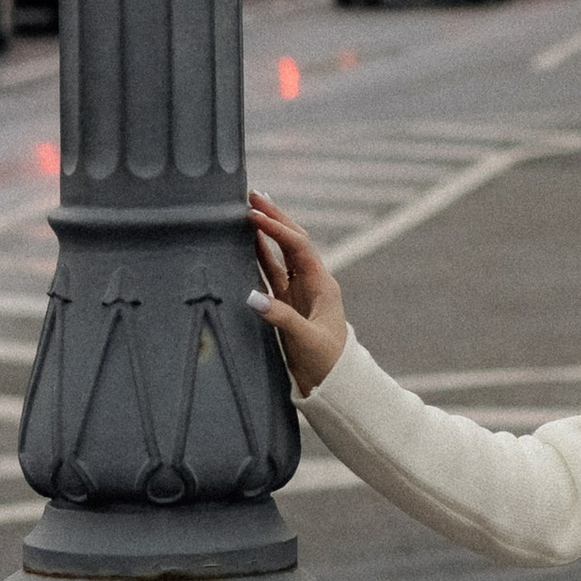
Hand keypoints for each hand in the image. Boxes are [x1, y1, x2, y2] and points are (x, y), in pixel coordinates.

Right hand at [247, 191, 347, 395]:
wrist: (334, 384)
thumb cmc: (328, 363)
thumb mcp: (307, 340)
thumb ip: (281, 318)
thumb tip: (252, 296)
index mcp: (322, 284)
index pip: (298, 246)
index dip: (276, 228)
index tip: (254, 214)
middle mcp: (311, 282)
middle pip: (291, 241)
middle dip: (274, 217)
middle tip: (253, 195)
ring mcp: (298, 292)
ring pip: (279, 255)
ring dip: (265, 233)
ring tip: (248, 210)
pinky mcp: (287, 304)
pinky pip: (271, 274)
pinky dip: (259, 256)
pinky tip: (246, 243)